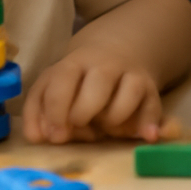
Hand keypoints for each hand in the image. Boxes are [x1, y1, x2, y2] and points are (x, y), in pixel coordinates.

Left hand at [22, 46, 165, 144]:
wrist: (115, 52)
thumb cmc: (76, 82)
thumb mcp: (51, 87)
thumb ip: (38, 112)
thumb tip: (37, 137)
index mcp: (74, 63)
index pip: (63, 81)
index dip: (57, 111)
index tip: (56, 135)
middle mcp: (105, 65)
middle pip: (97, 86)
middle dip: (84, 114)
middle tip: (79, 126)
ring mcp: (131, 75)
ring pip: (127, 96)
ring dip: (113, 121)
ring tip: (105, 126)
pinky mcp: (150, 91)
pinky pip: (153, 109)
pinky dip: (150, 124)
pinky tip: (146, 136)